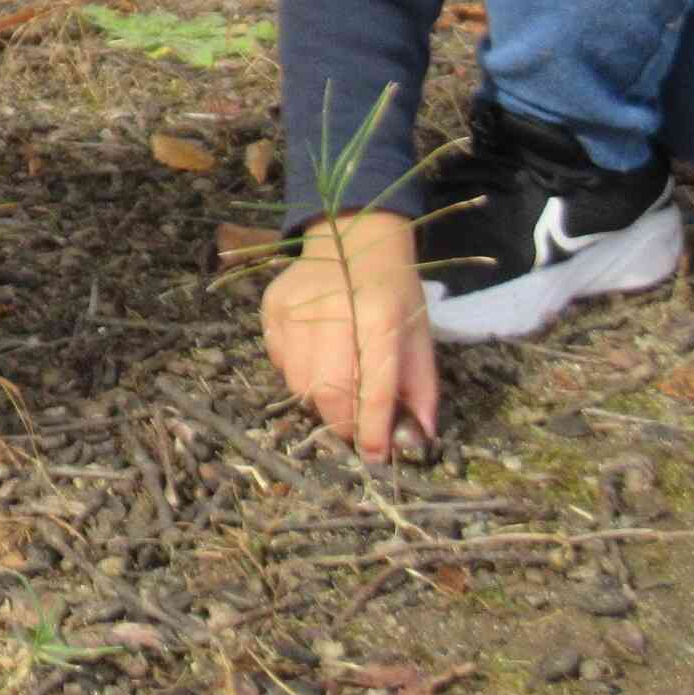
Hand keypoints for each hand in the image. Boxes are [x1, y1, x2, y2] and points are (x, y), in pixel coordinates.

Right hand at [261, 211, 435, 461]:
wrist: (353, 238)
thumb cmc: (393, 291)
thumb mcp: (419, 333)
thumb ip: (421, 387)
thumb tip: (419, 437)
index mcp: (380, 316)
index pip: (373, 388)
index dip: (374, 430)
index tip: (375, 456)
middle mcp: (334, 309)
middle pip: (328, 392)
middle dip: (342, 423)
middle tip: (353, 430)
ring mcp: (296, 306)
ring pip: (298, 383)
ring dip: (318, 400)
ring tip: (336, 386)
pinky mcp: (272, 305)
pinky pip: (280, 362)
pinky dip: (298, 373)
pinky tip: (315, 356)